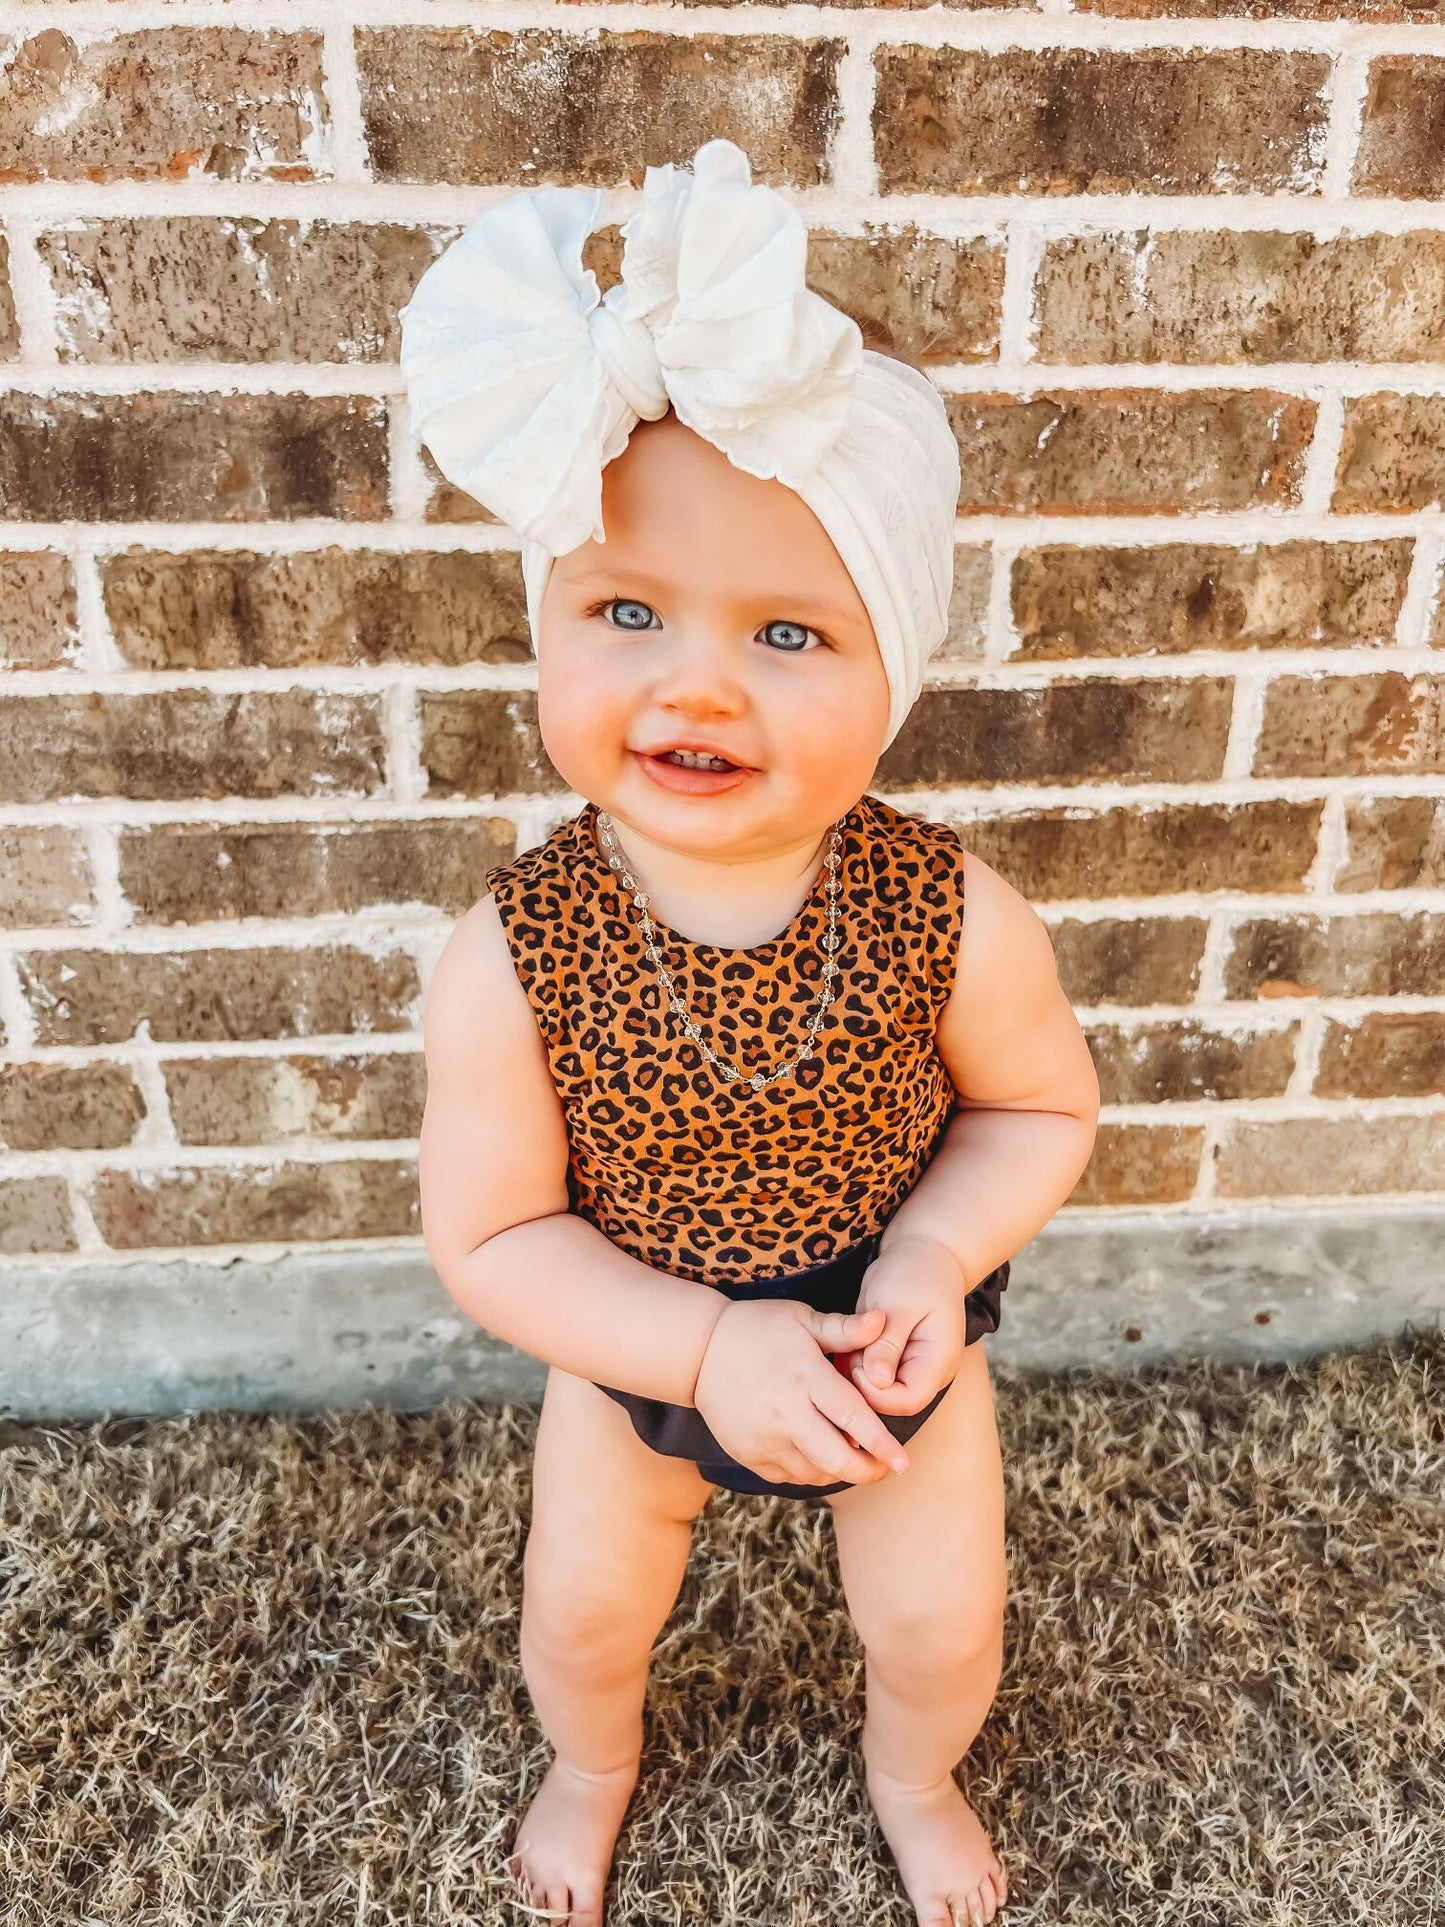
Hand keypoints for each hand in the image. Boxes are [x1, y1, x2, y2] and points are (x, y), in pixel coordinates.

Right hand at [693, 1300, 910, 1488]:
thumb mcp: (801, 1319)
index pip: (853, 1419)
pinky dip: (809, 1472)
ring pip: (814, 1473)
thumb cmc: (757, 1328)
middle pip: (837, 1459)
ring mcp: (765, 1438)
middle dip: (867, 1471)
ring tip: (853, 1458)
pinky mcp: (748, 1454)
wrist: (699, 1351)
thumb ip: (844, 1329)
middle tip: (885, 1468)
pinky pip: (788, 1476)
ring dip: (839, 1471)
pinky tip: (818, 1456)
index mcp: (806, 1378)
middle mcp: (786, 1414)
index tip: (904, 1461)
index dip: (882, 1444)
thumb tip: (884, 1320)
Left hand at [837, 1235, 968, 1417]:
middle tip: (851, 1342)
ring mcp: (912, 1369)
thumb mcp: (899, 1303)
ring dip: (856, 1366)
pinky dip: (856, 1359)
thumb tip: (877, 1382)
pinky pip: (870, 1374)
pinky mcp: (896, 1362)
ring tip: (854, 1333)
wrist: (926, 1253)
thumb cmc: (915, 1273)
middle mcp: (928, 1373)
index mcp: (937, 1362)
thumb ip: (888, 1344)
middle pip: (889, 1401)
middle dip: (861, 1377)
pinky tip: (853, 1336)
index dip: (875, 1391)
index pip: (907, 1401)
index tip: (857, 1358)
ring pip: (875, 1389)